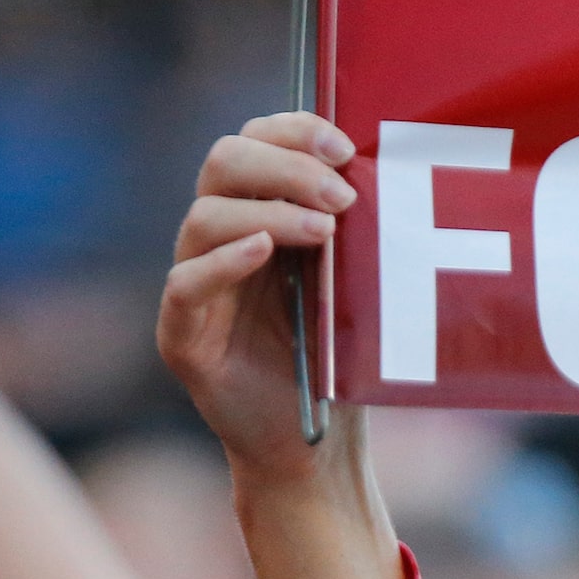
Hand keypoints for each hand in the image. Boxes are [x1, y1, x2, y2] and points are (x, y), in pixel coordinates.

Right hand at [157, 112, 360, 489]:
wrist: (314, 447)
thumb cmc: (342, 364)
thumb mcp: (361, 288)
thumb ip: (362, 236)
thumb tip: (396, 177)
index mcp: (260, 214)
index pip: (256, 140)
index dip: (294, 131)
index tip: (345, 146)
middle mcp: (220, 239)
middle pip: (224, 162)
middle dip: (286, 167)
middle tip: (342, 195)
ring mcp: (197, 284)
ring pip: (205, 216)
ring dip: (270, 212)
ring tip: (326, 231)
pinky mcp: (182, 334)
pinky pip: (186, 283)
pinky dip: (224, 261)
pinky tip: (262, 250)